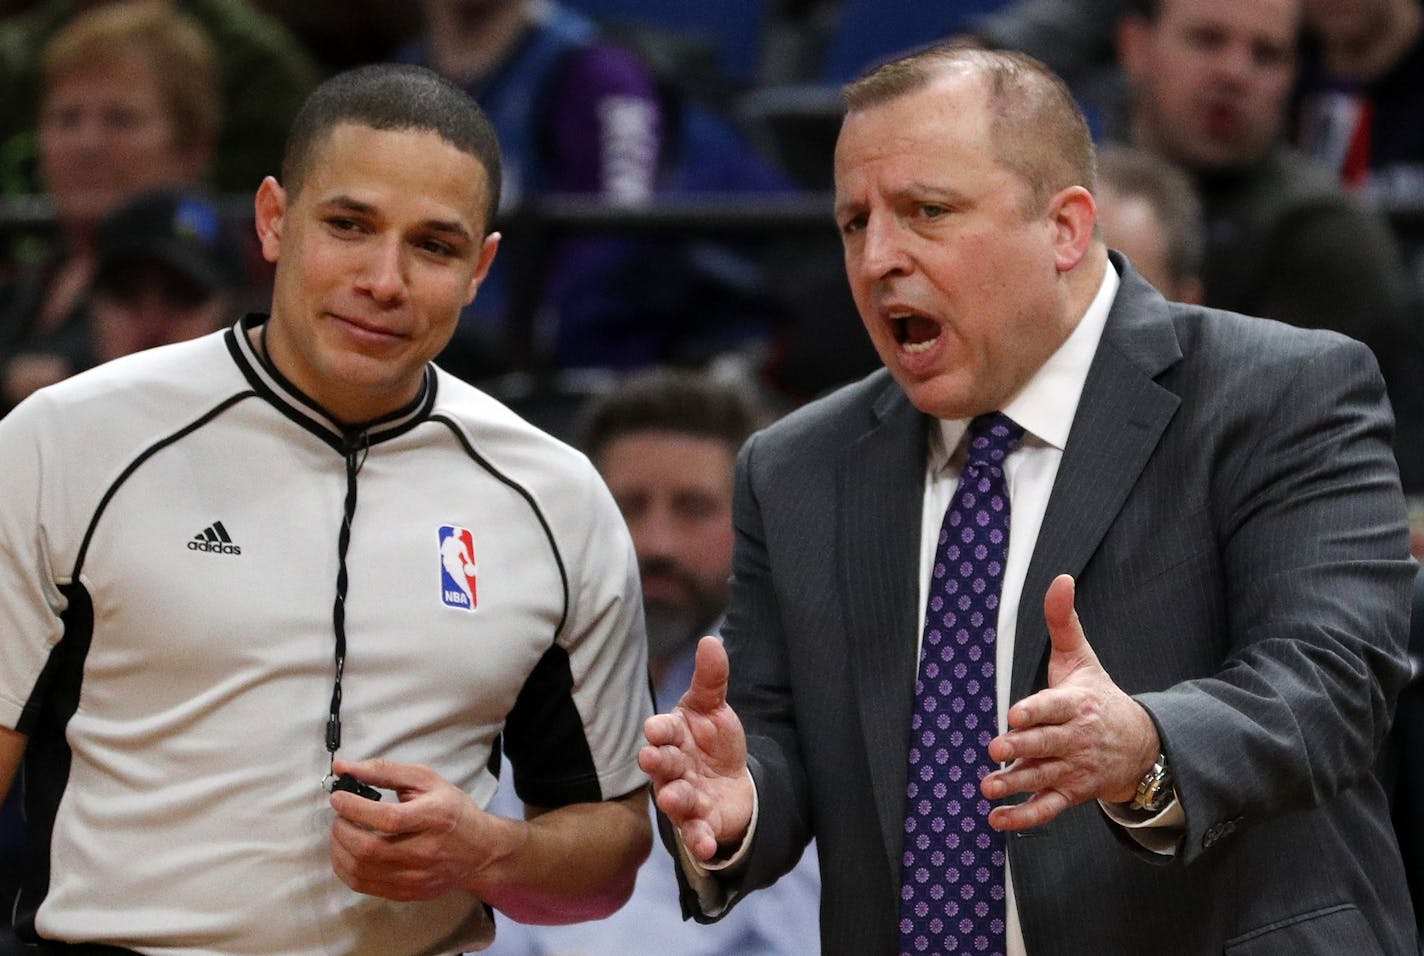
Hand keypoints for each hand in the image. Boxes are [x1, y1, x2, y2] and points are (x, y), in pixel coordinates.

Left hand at [328, 757, 507, 901]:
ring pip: (360, 870)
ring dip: (339, 849)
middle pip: (368, 849)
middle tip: (340, 814)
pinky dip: (345, 868)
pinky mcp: (406, 893)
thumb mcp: (427, 780)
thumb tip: (344, 768)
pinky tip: (348, 852)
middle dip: (341, 829)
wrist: (480, 852)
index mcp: (434, 818)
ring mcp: (415, 877)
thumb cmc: (452, 811)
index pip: (387, 818)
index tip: (338, 797)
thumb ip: (385, 771)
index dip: (355, 808)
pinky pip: (363, 885)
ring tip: (342, 831)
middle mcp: (425, 851)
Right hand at [638, 636, 754, 861]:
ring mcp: (683, 798)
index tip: (656, 729)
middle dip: (658, 762)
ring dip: (674, 798)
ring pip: (674, 799)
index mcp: (673, 737)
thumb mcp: (715, 707)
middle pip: (662, 765)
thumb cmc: (712, 741)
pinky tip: (707, 846)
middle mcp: (672, 768)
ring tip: (676, 798)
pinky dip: (699, 840)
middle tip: (653, 758)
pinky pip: (695, 834)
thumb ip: (712, 678)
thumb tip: (711, 639)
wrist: (731, 782)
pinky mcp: (698, 824)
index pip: (662, 731)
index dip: (659, 731)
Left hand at [982, 574, 1159, 830]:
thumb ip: (1064, 621)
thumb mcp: (1082, 658)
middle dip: (1021, 749)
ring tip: (988, 789)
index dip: (1036, 711)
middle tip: (996, 751)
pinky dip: (1024, 817)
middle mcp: (1075, 739)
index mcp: (1076, 704)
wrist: (1140, 745)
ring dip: (1015, 785)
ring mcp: (1074, 768)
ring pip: (1043, 778)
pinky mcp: (1071, 793)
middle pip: (1046, 745)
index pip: (1054, 707)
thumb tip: (1060, 578)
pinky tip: (998, 820)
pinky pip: (1047, 808)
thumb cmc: (1098, 696)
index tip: (1016, 715)